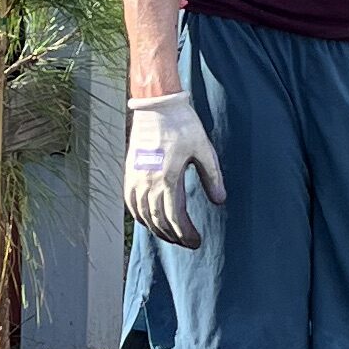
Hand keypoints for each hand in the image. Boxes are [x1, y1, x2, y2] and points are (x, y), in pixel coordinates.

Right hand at [123, 93, 224, 249]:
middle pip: (158, 221)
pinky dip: (139, 216)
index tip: (196, 241)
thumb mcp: (204, 150)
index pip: (174, 218)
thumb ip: (212, 177)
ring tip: (171, 236)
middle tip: (187, 243)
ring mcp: (135, 178)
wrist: (157, 105)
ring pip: (143, 215)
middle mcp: (148, 183)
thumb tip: (219, 201)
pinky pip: (130, 203)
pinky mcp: (129, 172)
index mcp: (168, 179)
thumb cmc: (183, 125)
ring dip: (156, 229)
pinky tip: (148, 220)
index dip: (185, 234)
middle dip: (173, 236)